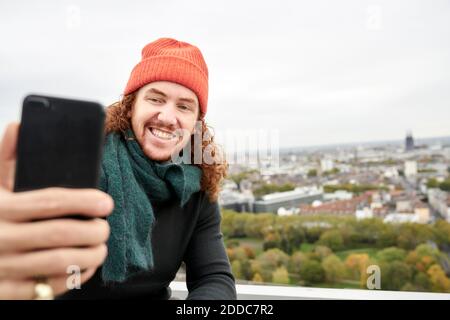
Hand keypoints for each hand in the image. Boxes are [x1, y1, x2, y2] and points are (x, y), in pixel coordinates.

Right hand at [0, 123, 113, 298]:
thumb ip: (6, 159)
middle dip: (93, 230)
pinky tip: (84, 266)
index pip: (50, 201)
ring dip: (91, 254)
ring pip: (61, 262)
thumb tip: (19, 126)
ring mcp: (3, 268)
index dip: (83, 201)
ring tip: (100, 246)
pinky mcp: (7, 292)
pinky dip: (75, 276)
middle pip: (61, 233)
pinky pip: (51, 287)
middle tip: (105, 227)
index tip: (106, 202)